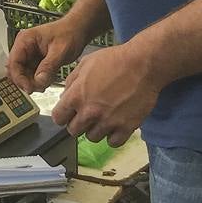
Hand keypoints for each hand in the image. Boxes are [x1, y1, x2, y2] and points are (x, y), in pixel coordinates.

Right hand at [7, 20, 88, 93]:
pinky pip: (31, 74)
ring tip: (44, 85)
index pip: (14, 62)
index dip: (19, 77)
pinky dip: (37, 81)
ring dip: (31, 82)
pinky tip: (46, 81)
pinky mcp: (35, 61)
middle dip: (25, 81)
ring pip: (23, 74)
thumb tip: (38, 81)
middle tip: (38, 88)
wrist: (78, 30)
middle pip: (16, 70)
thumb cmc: (69, 33)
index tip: (28, 88)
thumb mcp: (60, 50)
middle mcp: (24, 47)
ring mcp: (29, 55)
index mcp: (25, 40)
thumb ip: (49, 66)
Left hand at [52, 42, 166, 146]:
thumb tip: (64, 97)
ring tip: (103, 118)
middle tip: (87, 115)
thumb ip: (71, 82)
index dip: (62, 115)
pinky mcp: (126, 127)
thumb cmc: (114, 60)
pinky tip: (115, 125)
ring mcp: (108, 122)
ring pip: (92, 138)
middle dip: (77, 123)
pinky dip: (113, 136)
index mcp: (76, 96)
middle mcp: (89, 113)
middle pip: (73, 131)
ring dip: (95, 129)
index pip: (58, 118)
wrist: (143, 64)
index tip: (69, 113)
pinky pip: (113, 143)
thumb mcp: (86, 63)